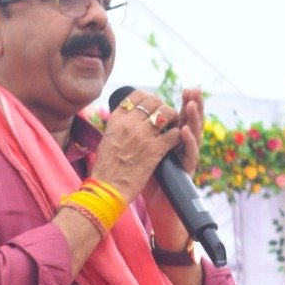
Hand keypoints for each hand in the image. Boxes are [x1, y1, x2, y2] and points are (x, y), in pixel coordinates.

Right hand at [89, 88, 187, 205]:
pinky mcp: (154, 150)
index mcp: (117, 119)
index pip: (137, 95)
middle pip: (154, 102)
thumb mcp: (108, 138)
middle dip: (163, 107)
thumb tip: (130, 118)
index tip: (153, 106)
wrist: (107, 188)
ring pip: (167, 114)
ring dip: (173, 119)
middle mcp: (130, 123)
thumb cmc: (106, 167)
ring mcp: (143, 136)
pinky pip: (173, 134)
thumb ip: (120, 125)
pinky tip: (175, 141)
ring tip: (173, 127)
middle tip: (166, 117)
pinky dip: (177, 136)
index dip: (149, 98)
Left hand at [140, 88, 205, 247]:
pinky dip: (187, 142)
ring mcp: (187, 161)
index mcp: (174, 142)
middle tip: (194, 90)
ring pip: (195, 136)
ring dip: (193, 119)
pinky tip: (184, 131)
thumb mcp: (144, 154)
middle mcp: (184, 149)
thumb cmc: (149, 182)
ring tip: (192, 104)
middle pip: (192, 123)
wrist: (160, 211)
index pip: (182, 118)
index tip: (187, 88)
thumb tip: (132, 117)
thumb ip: (144, 137)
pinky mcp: (186, 173)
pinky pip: (189, 156)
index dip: (185, 103)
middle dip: (194, 105)